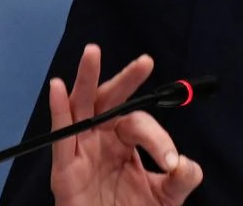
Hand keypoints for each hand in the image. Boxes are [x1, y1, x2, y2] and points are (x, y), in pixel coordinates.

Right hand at [49, 44, 203, 205]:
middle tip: (145, 62)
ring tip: (92, 52)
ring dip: (86, 79)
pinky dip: (58, 110)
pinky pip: (60, 137)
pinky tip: (57, 87)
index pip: (140, 125)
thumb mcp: (166, 196)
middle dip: (126, 80)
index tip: (171, 161)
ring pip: (81, 108)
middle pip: (110, 101)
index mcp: (124, 142)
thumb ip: (181, 178)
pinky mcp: (64, 171)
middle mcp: (102, 141)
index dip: (158, 139)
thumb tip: (185, 163)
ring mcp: (82, 153)